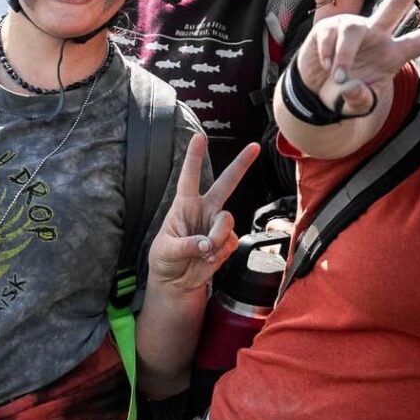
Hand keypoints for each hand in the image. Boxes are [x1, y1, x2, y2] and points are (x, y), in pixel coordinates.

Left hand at [146, 133, 259, 297]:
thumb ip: (186, 245)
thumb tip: (206, 244)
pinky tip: (208, 260)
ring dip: (217, 238)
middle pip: (226, 183)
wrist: (177, 282)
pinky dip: (220, 253)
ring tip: (204, 253)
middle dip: (240, 164)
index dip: (194, 157)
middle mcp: (204, 210)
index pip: (189, 177)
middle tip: (254, 147)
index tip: (200, 137)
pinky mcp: (226, 242)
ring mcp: (217, 225)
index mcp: (184, 205)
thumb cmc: (165, 260)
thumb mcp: (166, 251)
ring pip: (227, 220)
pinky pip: (231, 241)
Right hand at [295, 0, 419, 119]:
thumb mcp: (358, 103)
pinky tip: (325, 67)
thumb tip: (350, 86)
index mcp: (392, 55)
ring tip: (338, 75)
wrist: (317, 92)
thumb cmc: (345, 95)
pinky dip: (327, 57)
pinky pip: (329, 38)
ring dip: (345, 54)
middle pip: (395, 5)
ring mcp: (353, 29)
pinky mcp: (329, 27)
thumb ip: (360, 100)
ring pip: (353, 29)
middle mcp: (377, 36)